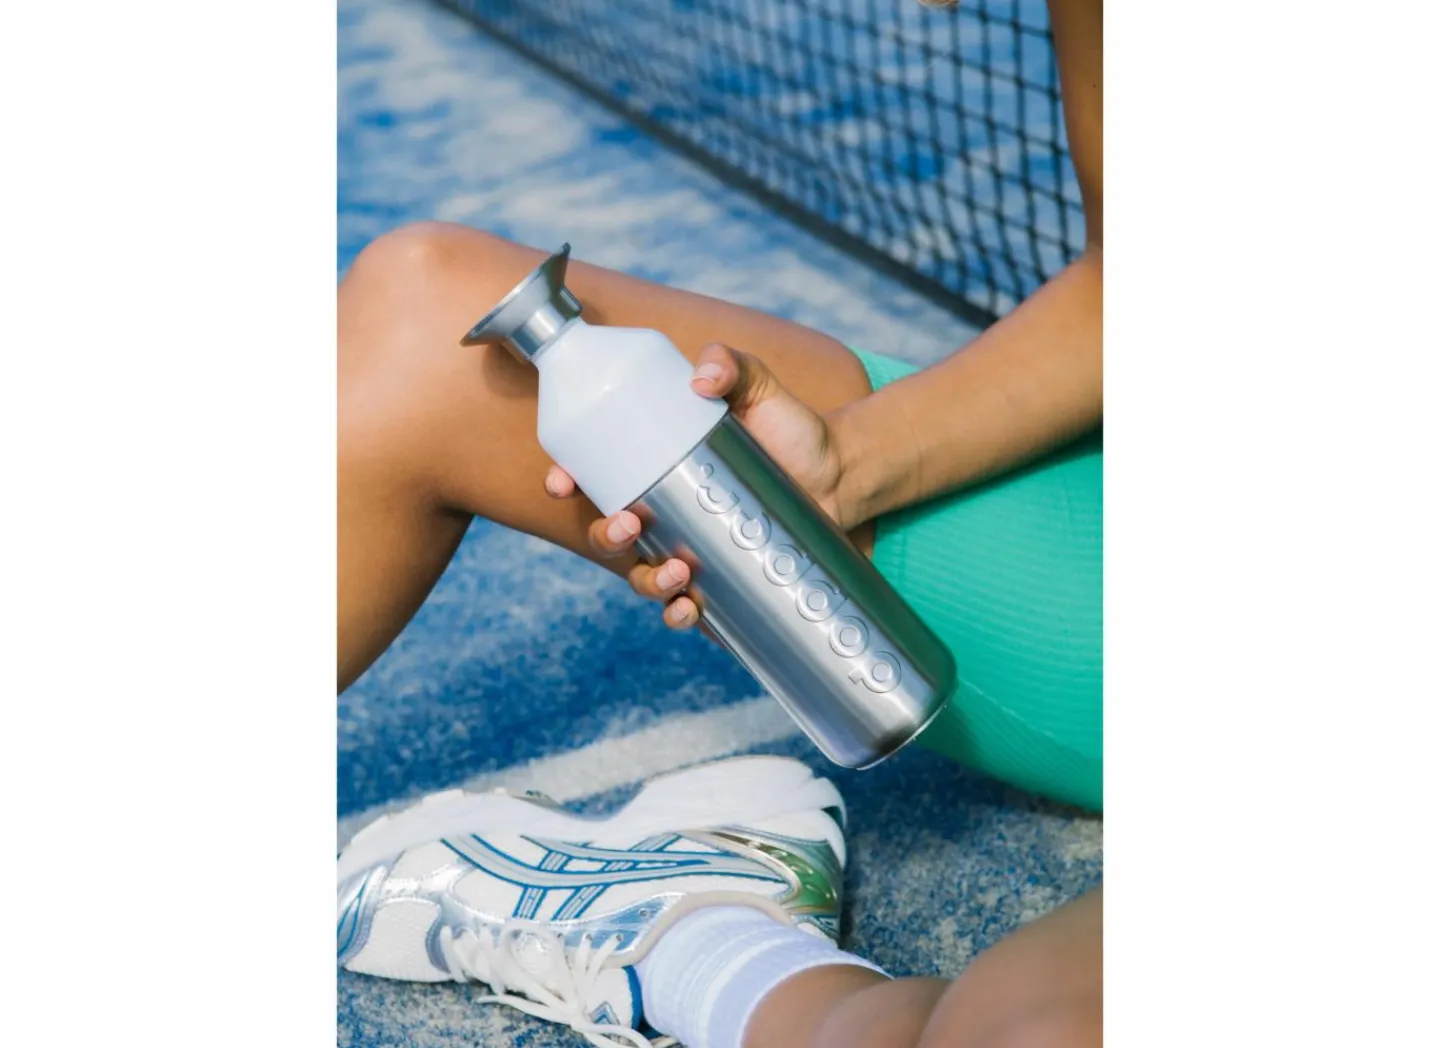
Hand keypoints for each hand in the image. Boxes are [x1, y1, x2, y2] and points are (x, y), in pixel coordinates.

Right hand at [544, 342, 845, 630]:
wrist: (840, 475)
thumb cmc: (789, 429)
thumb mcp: (759, 388)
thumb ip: (731, 366)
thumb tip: (702, 376)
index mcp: (654, 466)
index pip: (594, 476)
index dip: (566, 480)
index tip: (563, 481)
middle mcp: (664, 513)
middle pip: (608, 534)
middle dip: (606, 535)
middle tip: (631, 523)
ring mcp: (688, 551)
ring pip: (642, 578)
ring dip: (647, 581)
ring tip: (679, 571)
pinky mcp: (719, 583)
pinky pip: (685, 609)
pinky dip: (679, 616)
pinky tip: (689, 609)